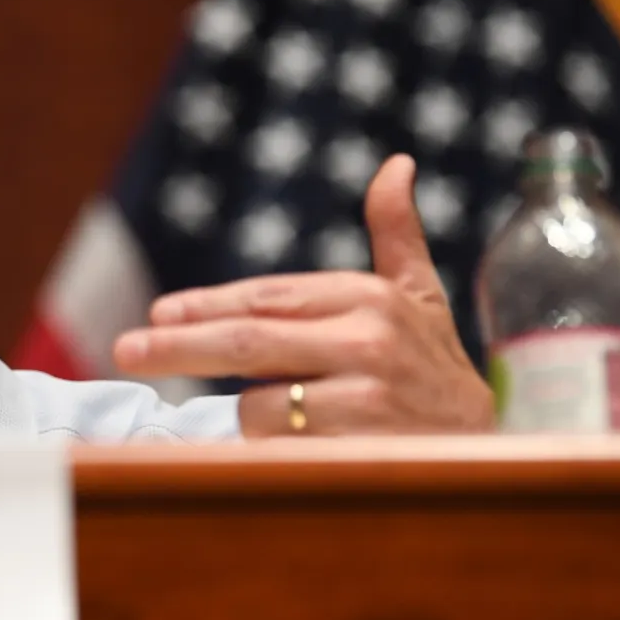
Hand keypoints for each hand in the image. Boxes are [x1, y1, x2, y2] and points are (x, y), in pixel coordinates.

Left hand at [111, 155, 493, 435]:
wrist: (494, 454)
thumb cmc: (438, 371)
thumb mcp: (422, 298)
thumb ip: (397, 236)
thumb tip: (395, 166)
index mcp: (372, 297)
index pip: (266, 298)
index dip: (205, 305)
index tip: (157, 315)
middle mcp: (369, 340)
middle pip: (248, 342)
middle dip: (178, 346)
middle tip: (125, 351)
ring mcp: (365, 397)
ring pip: (258, 403)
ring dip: (233, 412)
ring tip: (236, 418)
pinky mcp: (359, 449)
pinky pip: (278, 449)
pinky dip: (256, 451)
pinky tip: (252, 452)